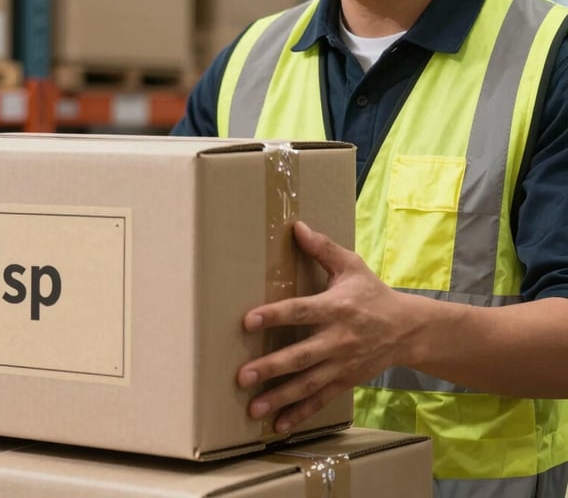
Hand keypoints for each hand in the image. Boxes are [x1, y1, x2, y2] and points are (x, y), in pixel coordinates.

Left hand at [236, 221, 409, 431]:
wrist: (409, 329)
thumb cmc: (373, 293)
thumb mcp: (351, 266)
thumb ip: (322, 248)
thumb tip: (296, 226)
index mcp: (336, 308)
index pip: (301, 311)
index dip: (274, 315)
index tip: (248, 321)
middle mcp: (338, 339)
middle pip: (301, 355)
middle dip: (271, 367)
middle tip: (242, 376)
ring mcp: (342, 364)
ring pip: (308, 384)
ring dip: (279, 397)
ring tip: (252, 407)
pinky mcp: (345, 381)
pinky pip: (321, 400)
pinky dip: (300, 414)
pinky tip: (278, 425)